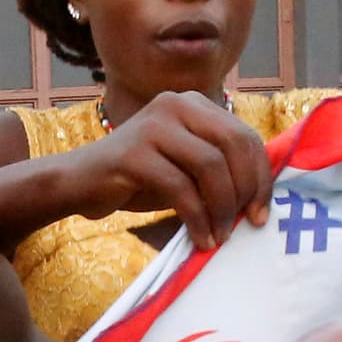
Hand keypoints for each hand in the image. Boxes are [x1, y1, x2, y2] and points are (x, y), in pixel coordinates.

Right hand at [59, 90, 273, 245]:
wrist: (80, 183)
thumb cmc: (138, 179)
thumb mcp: (186, 167)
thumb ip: (219, 168)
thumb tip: (261, 198)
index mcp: (194, 103)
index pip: (244, 136)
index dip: (260, 176)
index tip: (261, 213)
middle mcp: (175, 105)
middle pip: (232, 146)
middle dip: (245, 191)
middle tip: (245, 225)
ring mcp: (153, 126)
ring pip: (210, 166)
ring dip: (221, 208)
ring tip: (219, 236)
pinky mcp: (133, 153)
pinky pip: (180, 188)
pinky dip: (196, 218)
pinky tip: (199, 238)